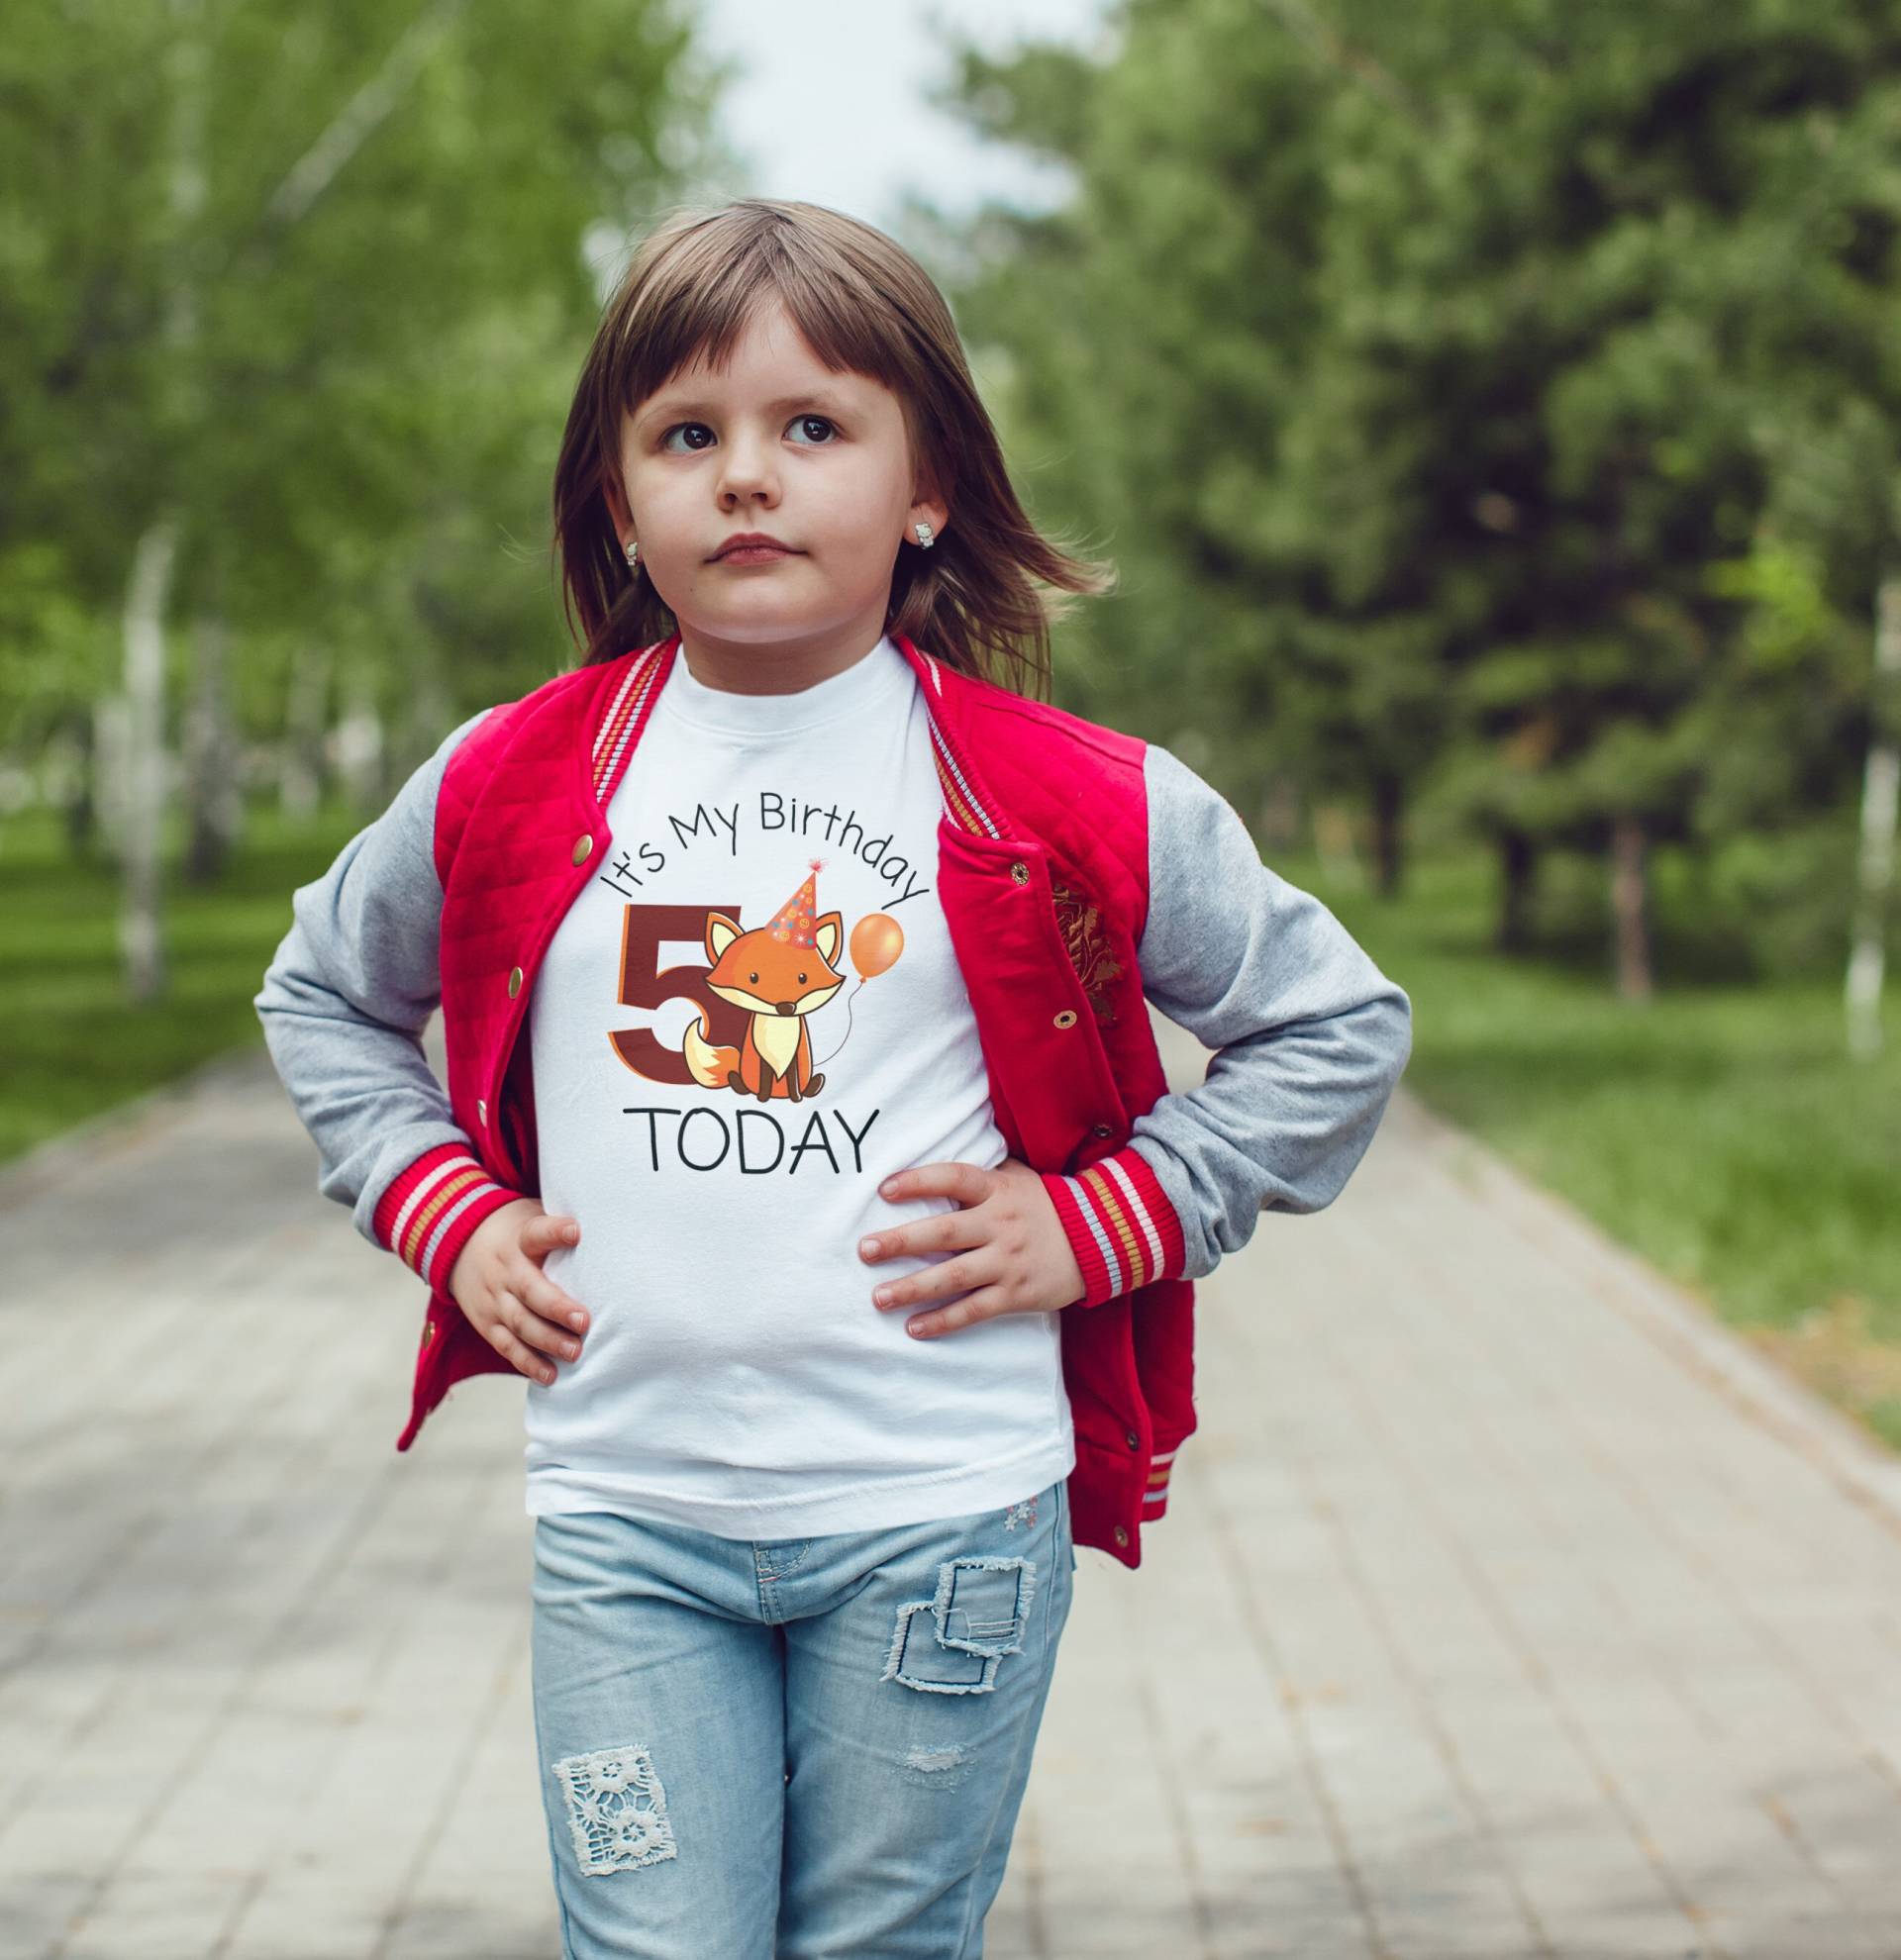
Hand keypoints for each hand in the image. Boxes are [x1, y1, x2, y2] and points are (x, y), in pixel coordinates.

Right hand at [446, 1199, 590, 1386]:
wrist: (459, 1246)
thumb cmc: (514, 1234)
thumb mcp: (530, 1218)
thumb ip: (558, 1227)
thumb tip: (607, 1228)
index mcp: (519, 1240)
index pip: (536, 1233)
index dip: (555, 1232)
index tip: (576, 1231)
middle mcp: (505, 1272)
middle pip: (529, 1290)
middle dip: (556, 1308)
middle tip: (584, 1322)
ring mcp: (493, 1300)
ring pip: (520, 1323)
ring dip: (548, 1341)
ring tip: (575, 1352)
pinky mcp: (487, 1324)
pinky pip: (507, 1346)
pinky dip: (528, 1362)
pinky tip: (550, 1375)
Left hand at [859, 1157, 1085, 1338]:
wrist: (1102, 1239)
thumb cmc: (1047, 1205)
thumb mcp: (1018, 1178)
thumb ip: (981, 1174)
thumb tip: (933, 1168)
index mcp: (998, 1190)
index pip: (953, 1179)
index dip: (918, 1182)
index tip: (884, 1190)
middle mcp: (1000, 1224)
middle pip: (943, 1232)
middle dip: (900, 1241)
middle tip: (865, 1250)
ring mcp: (1008, 1261)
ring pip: (953, 1276)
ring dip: (911, 1288)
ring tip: (878, 1297)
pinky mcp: (1017, 1294)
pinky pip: (973, 1310)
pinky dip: (942, 1321)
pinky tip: (913, 1328)